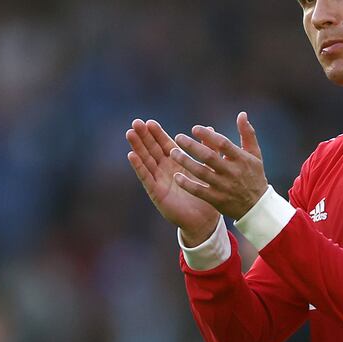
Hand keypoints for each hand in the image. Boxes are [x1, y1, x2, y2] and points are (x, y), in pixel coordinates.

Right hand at [127, 118, 221, 244]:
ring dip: (138, 147)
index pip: (164, 144)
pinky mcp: (156, 193)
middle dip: (144, 136)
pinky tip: (131, 155)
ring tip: (130, 133)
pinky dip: (139, 166)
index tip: (149, 121)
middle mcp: (165, 170)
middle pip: (152, 149)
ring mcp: (159, 181)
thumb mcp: (208, 169)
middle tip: (136, 122)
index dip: (157, 133)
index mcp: (177, 163)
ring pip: (146, 160)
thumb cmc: (205, 195)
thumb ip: (208, 150)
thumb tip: (212, 129)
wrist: (204, 220)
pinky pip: (146, 177)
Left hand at [169, 112, 268, 219]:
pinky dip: (187, 184)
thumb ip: (248, 134)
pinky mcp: (217, 199)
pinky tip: (176, 176)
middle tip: (178, 137)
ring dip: (185, 162)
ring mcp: (223, 186)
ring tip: (172, 152)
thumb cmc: (254, 176)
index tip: (195, 128)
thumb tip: (242, 114)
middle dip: (192, 146)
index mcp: (241, 159)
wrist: (257, 206)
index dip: (208, 135)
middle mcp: (232, 172)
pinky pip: (199, 191)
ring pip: (201, 173)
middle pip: (209, 157)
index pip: (223, 144)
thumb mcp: (254, 154)